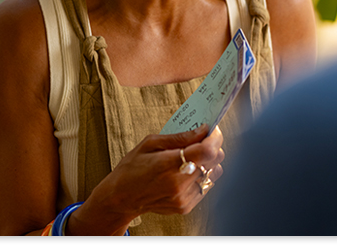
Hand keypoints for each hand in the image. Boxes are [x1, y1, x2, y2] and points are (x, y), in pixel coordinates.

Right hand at [66, 124, 224, 234]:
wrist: (121, 198)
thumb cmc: (132, 168)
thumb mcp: (150, 143)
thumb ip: (179, 137)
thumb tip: (202, 130)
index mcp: (168, 165)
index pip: (208, 150)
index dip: (214, 137)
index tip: (211, 130)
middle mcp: (179, 184)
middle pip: (215, 160)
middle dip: (212, 147)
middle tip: (201, 140)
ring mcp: (183, 198)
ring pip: (215, 173)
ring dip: (208, 162)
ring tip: (192, 158)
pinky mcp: (185, 207)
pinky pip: (206, 186)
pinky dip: (201, 176)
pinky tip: (186, 172)